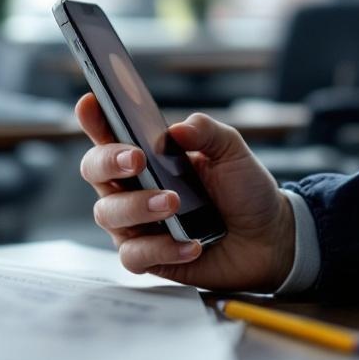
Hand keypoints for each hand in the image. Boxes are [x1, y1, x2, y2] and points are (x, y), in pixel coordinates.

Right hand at [76, 93, 295, 291]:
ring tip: (174, 203)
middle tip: (137, 159)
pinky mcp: (148, 257)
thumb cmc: (243, 190)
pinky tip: (191, 244)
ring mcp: (135, 223)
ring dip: (137, 206)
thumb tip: (178, 129)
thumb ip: (206, 131)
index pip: (108, 133)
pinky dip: (162, 248)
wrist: (268, 238)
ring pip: (108, 214)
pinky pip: (134, 255)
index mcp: (144, 155)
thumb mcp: (232, 151)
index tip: (90, 102)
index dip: (92, 118)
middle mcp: (130, 188)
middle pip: (94, 170)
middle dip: (109, 161)